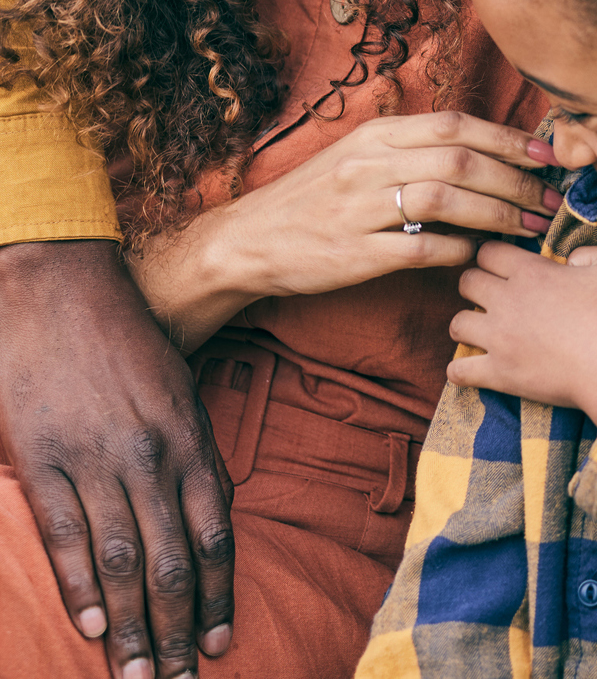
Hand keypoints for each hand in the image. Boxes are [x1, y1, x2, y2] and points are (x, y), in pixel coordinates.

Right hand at [0, 240, 234, 678]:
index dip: (218, 590)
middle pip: (170, 559)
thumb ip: (190, 448)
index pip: (213, 530)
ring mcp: (95, 459)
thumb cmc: (125, 336)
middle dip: (179, 628)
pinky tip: (94, 630)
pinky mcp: (43, 460)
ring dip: (134, 628)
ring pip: (121, 562)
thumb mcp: (177, 385)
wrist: (59, 287)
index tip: (221, 639)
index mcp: (189, 433)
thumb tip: (203, 514)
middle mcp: (149, 453)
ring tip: (142, 678)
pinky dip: (82, 588)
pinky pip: (67, 536)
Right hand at [129, 111, 562, 350]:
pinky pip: (418, 249)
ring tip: (531, 227)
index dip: (506, 138)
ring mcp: (360, 209)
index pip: (455, 125)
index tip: (545, 154)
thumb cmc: (318, 197)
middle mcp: (370, 164)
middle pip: (460, 162)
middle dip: (515, 180)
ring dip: (498, 214)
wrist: (249, 241)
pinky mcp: (353, 253)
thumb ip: (416, 147)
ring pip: (445, 201)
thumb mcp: (361, 154)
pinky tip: (479, 255)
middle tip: (550, 198)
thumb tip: (487, 149)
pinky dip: (456, 250)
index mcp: (377, 135)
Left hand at [448, 242, 596, 426]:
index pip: (489, 250)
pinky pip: (458, 372)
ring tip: (485, 331)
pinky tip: (474, 368)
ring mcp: (499, 339)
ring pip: (457, 324)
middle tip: (494, 295)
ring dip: (468, 324)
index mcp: (532, 271)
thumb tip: (571, 260)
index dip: (495, 254)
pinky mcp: (500, 374)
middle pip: (466, 281)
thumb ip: (589, 251)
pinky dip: (461, 371)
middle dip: (476, 284)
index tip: (505, 264)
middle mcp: (507, 300)